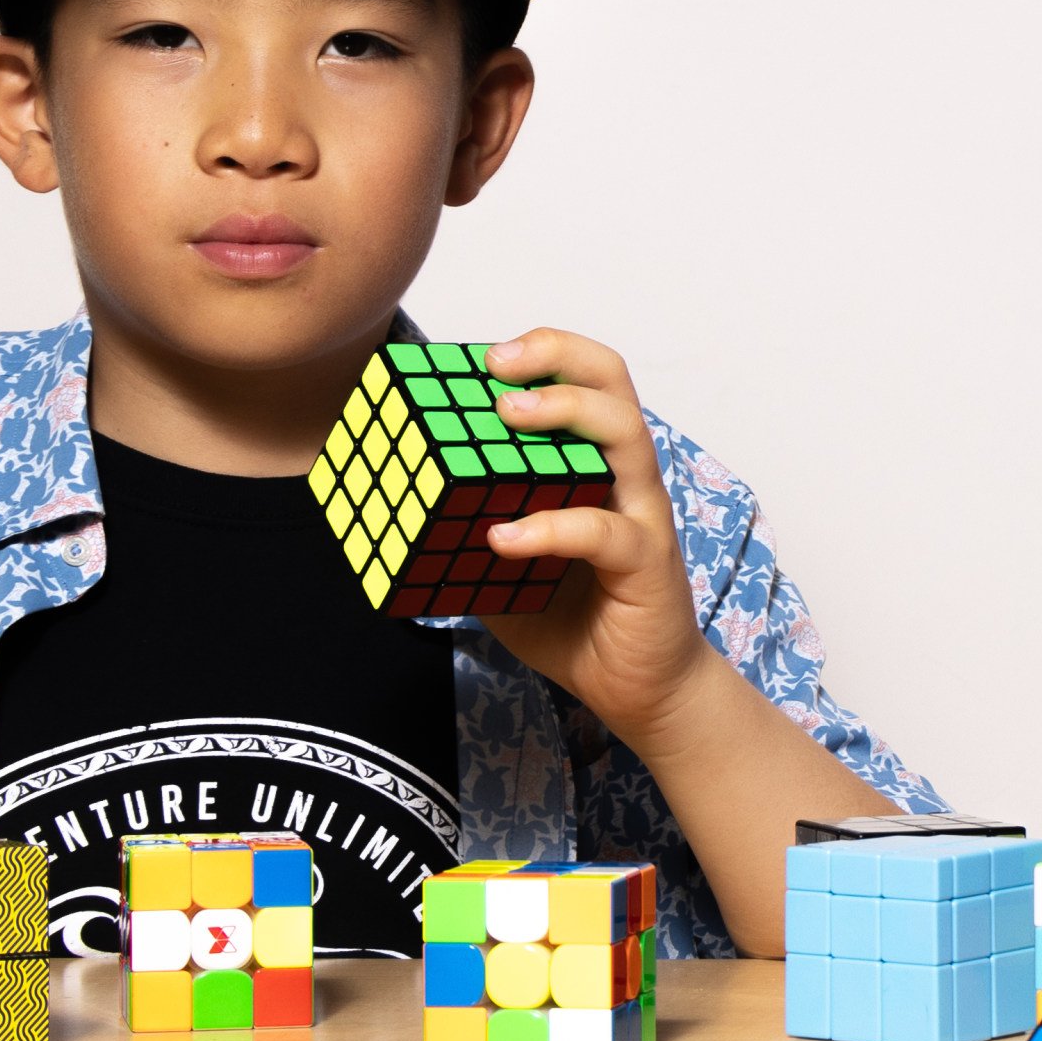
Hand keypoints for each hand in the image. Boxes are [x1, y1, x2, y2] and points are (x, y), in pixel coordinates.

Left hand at [471, 329, 719, 747]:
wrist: (638, 688)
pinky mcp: (647, 562)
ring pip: (625, 433)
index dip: (539, 352)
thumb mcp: (504, 566)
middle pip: (612, 382)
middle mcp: (624, 475)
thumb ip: (469, 530)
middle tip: (495, 364)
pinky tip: (505, 536)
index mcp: (593, 463)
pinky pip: (603, 530)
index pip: (580, 380)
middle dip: (555, 355)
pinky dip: (550, 526)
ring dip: (564, 411)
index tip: (481, 356)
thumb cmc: (574, 618)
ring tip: (508, 413)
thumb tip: (395, 510)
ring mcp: (641, 513)